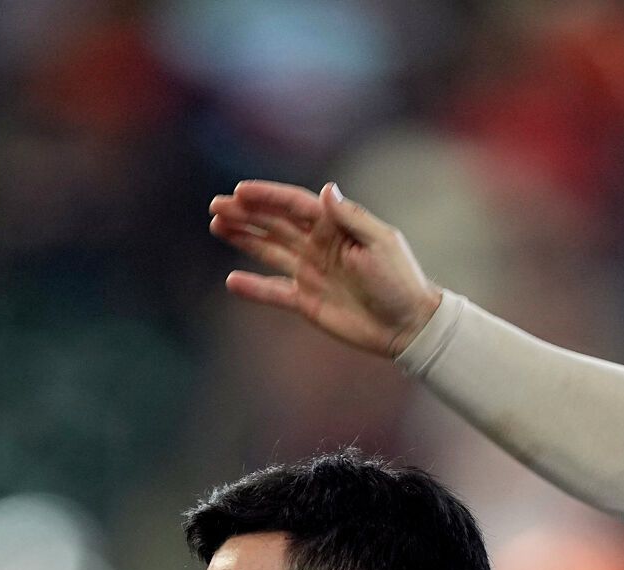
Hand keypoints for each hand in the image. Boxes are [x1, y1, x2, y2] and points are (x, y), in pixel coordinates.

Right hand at [208, 180, 442, 357]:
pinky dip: (254, 288)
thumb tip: (327, 189)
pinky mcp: (307, 301)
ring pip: (269, 250)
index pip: (294, 205)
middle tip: (216, 207)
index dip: (267, 197)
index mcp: (335, 227)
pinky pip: (274, 291)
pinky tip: (232, 281)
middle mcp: (319, 246)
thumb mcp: (380, 243)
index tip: (239, 191)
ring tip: (217, 226)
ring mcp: (310, 273)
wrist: (407, 326)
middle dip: (246, 213)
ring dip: (244, 238)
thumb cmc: (400, 281)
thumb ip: (350, 218)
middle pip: (275, 224)